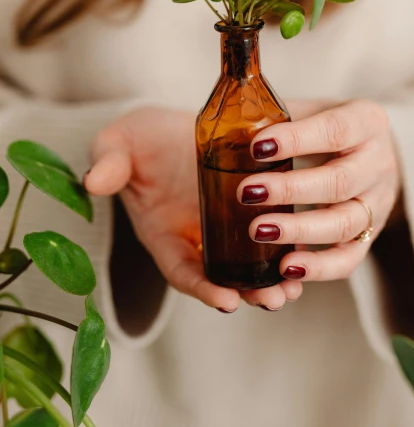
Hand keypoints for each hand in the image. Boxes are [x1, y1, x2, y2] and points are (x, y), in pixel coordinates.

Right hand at [84, 108, 303, 312]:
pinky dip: (283, 246)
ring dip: (271, 277)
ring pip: (247, 261)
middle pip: (221, 275)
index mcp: (162, 231)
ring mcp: (221, 226)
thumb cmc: (138, 140)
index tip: (227, 300)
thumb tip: (95, 181)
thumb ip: (109, 163)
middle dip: (248, 291)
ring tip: (293, 287)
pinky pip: (266, 232)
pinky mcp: (246, 208)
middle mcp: (195, 237)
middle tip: (274, 299)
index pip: (181, 268)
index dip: (202, 287)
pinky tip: (305, 251)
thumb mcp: (118, 144)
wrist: (166, 126)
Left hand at [237, 99, 401, 282]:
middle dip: (290, 190)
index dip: (296, 140)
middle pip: (339, 181)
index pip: (334, 130)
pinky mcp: (369, 236)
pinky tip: (285, 268)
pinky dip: (318, 267)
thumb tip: (226, 124)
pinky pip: (348, 259)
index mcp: (366, 122)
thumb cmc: (324, 126)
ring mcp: (378, 203)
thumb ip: (278, 116)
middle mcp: (380, 164)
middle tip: (246, 192)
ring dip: (299, 230)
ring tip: (258, 230)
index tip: (256, 147)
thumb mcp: (308, 110)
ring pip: (344, 223)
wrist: (364, 149)